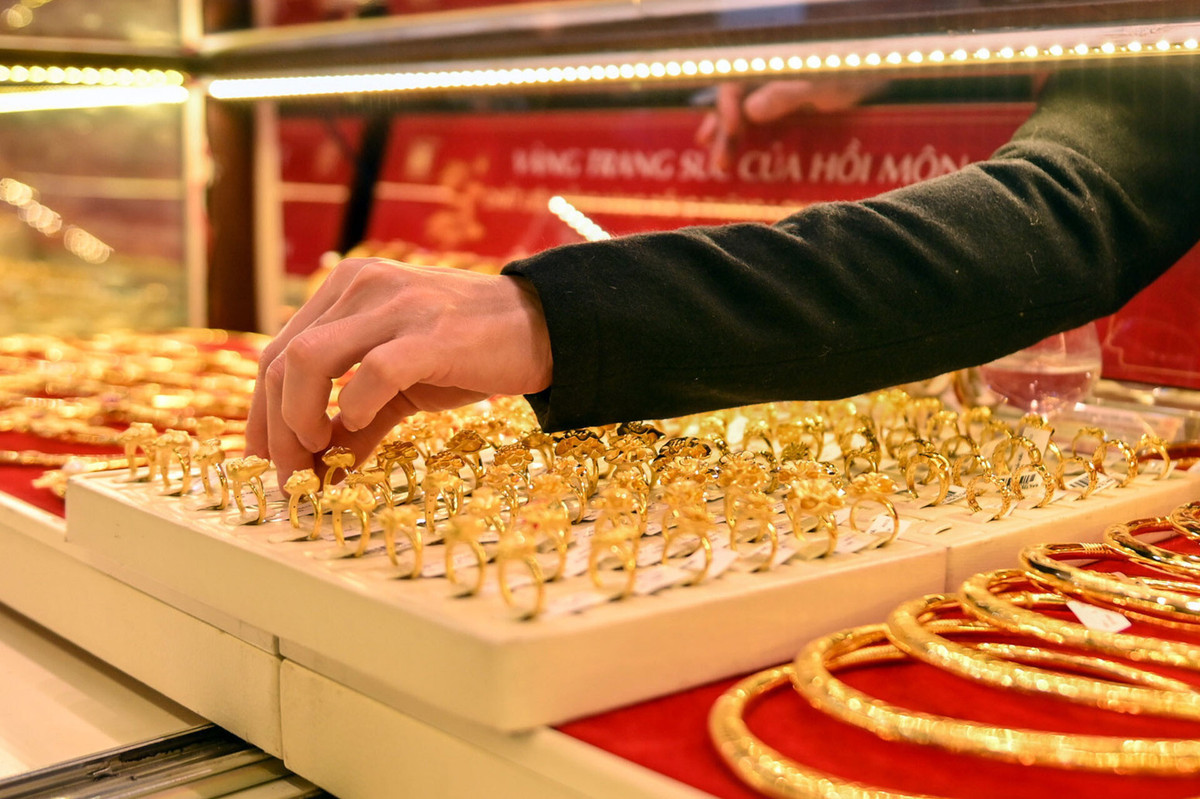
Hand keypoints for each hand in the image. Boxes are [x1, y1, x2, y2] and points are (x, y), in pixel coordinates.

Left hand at [246, 258, 552, 485]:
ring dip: (299, 420)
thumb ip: (357, 420)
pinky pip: (372, 372)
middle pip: (282, 361)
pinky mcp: (431, 334)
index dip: (263, 414)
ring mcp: (395, 306)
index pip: (278, 353)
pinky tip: (363, 425)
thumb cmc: (469, 352)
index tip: (268, 462)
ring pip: (308, 361)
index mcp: (347, 290)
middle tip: (290, 477)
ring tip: (317, 453)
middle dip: (275, 429)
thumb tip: (319, 468)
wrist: (544, 327)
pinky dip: (356, 408)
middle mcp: (361, 287)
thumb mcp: (402, 383)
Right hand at [695, 79, 888, 171]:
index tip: (730, 130)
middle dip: (724, 133)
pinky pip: (756, 126)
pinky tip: (738, 155)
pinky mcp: (782, 113)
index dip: (726, 107)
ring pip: (741, 117)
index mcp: (770, 67)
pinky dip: (745, 140)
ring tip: (721, 165)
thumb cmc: (851, 77)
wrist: (877, 82)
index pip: (734, 85)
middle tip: (720, 163)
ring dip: (728, 139)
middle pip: (732, 104)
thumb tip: (750, 110)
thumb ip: (787, 94)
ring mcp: (773, 97)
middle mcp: (766, 80)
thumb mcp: (822, 86)